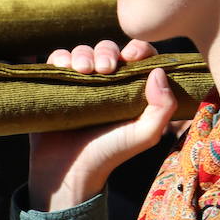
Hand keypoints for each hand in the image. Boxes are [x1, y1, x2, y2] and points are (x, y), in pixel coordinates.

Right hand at [27, 39, 177, 211]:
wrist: (71, 170)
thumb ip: (163, 107)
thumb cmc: (111, 153)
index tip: (132, 56)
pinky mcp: (57, 85)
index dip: (139, 49)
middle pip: (109, 49)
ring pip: (83, 51)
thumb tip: (159, 71)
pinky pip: (57, 59)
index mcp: (131, 88)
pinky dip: (60, 57)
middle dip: (107, 51)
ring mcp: (80, 82)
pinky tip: (64, 67)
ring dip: (83, 54)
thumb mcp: (145, 134)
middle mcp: (106, 81)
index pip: (139, 57)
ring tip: (83, 70)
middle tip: (105, 68)